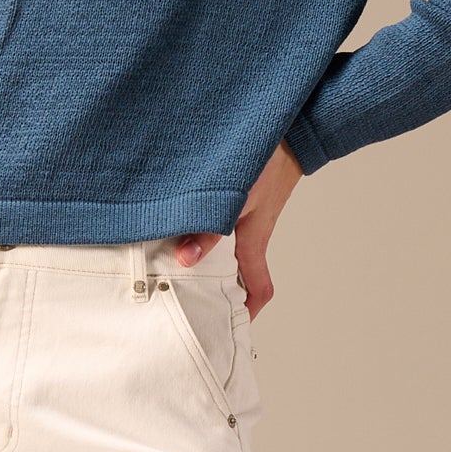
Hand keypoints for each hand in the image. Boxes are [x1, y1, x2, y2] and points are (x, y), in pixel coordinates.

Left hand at [171, 135, 303, 318]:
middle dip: (214, 285)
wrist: (281, 124)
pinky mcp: (234, 192)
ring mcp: (242, 212)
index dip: (247, 313)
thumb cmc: (266, 160)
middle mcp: (249, 231)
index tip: (227, 326)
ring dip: (201, 252)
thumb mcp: (235, 200)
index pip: (259, 289)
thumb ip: (209, 230)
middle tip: (183, 293)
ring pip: (222, 244)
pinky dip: (197, 223)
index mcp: (254, 241)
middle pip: (235, 270)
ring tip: (168, 259)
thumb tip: (185, 260)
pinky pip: (214, 218)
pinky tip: (174, 217)